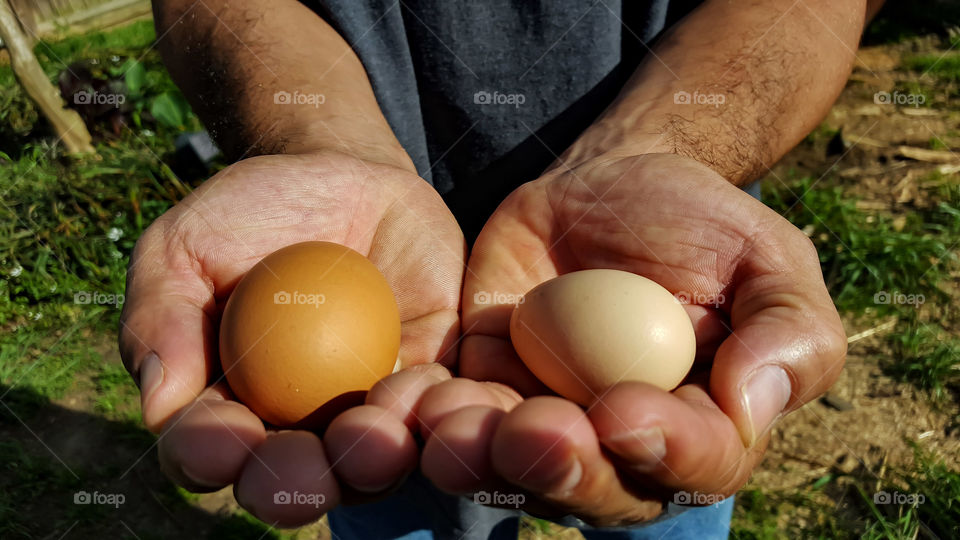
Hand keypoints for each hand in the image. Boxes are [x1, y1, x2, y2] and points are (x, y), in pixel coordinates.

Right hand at [119, 151, 464, 526]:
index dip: (211, 456)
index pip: (209, 451)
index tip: (222, 438)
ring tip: (371, 433)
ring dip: (372, 459)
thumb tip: (159, 403)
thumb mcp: (187, 246)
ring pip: (374, 460)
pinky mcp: (431, 376)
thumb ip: (163, 316)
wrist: (342, 176)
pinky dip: (432, 408)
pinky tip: (423, 386)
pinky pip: (437, 407)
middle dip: (297, 484)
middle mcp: (298, 426)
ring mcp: (368, 408)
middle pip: (296, 479)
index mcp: (226, 407)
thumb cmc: (251, 214)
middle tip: (304, 468)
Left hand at [405, 153, 845, 525]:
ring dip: (481, 457)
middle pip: (595, 488)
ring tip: (454, 421)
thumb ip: (788, 330)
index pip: (696, 464)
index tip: (624, 411)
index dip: (665, 449)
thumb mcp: (768, 258)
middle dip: (561, 468)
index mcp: (705, 427)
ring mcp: (547, 421)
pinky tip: (412, 402)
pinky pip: (454, 420)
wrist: (614, 183)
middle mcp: (623, 445)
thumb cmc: (702, 224)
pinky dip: (429, 419)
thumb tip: (753, 405)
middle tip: (531, 433)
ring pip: (513, 468)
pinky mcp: (485, 389)